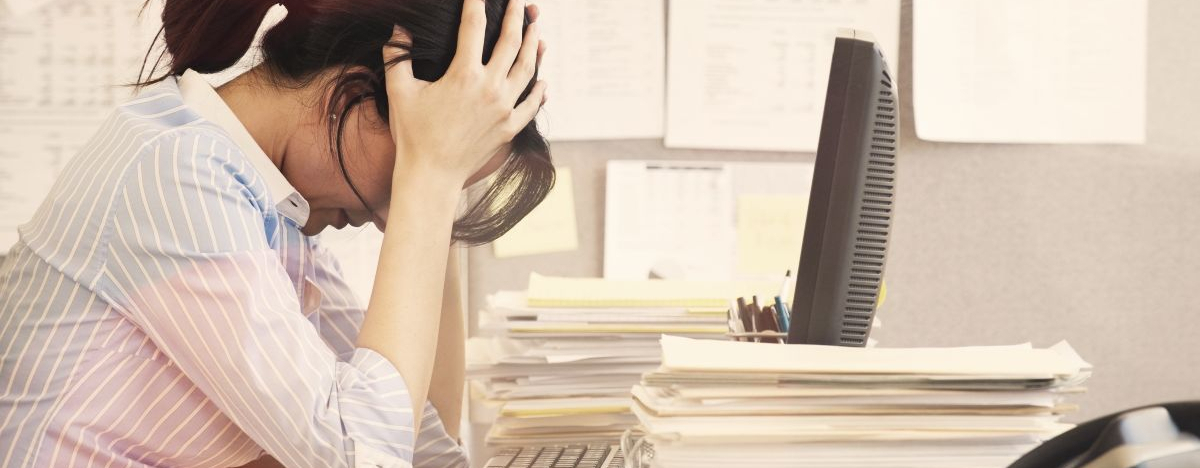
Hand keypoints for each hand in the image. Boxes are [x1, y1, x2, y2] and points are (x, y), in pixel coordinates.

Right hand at [382, 0, 546, 185]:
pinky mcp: (510, 127)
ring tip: (537, 29)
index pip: (473, 27)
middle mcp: (490, 88)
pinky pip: (532, 103)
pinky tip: (543, 79)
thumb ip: (398, 56)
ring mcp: (504, 108)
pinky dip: (539, 89)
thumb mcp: (400, 91)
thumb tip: (398, 28)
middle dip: (517, 17)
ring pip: (528, 68)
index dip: (476, 4)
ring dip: (534, 45)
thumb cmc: (412, 133)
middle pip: (511, 42)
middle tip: (520, 1)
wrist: (432, 175)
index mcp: (463, 75)